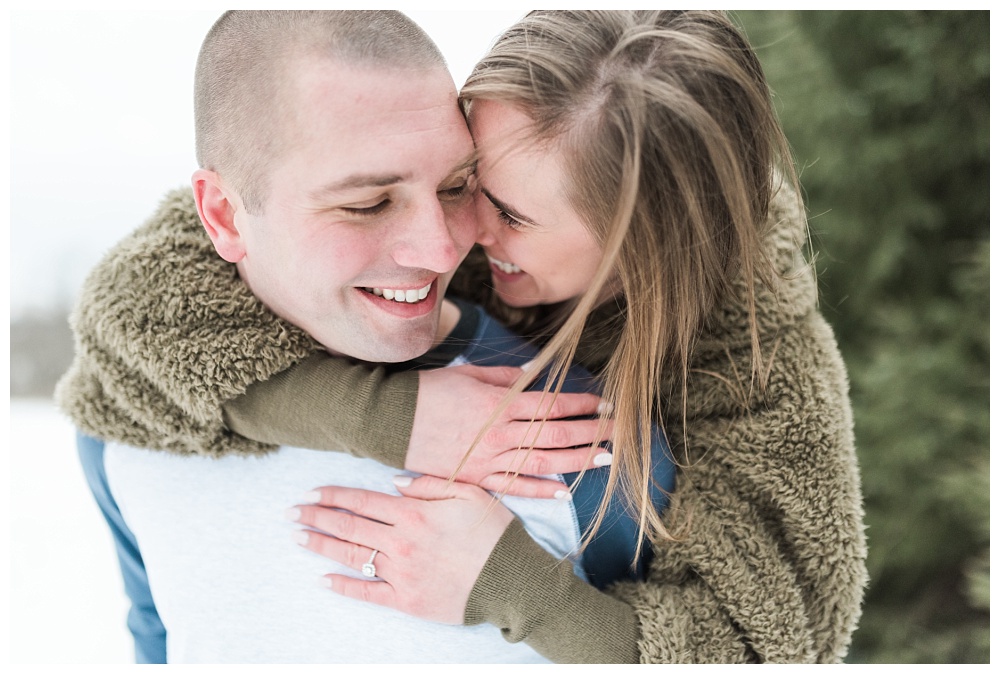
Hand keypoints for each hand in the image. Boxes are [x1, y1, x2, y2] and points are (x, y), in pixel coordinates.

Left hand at [289, 475, 512, 624]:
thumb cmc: (494, 534)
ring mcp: (401, 573)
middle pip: (348, 527)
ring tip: (298, 539)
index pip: (362, 501)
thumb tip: (394, 482)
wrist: (512, 580)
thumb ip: (430, 484)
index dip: (333, 496)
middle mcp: (401, 542)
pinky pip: (368, 593)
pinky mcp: (406, 600)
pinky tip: (324, 580)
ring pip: (352, 556)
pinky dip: (344, 586)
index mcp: (414, 513)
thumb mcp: (469, 494)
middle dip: (316, 518)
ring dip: (321, 546)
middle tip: (291, 513)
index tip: (311, 493)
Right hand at [408, 365, 612, 498]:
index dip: (582, 405)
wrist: (390, 420)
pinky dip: (539, 491)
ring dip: (577, 461)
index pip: (552, 405)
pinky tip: (564, 492)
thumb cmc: (428, 392)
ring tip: (605, 459)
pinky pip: (513, 487)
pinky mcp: (475, 478)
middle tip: (618, 431)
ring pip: (542, 462)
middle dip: (591, 432)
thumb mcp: (468, 374)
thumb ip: (505, 377)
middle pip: (556, 434)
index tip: (605, 404)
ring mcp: (488, 459)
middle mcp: (500, 433)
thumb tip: (535, 374)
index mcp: (500, 403)